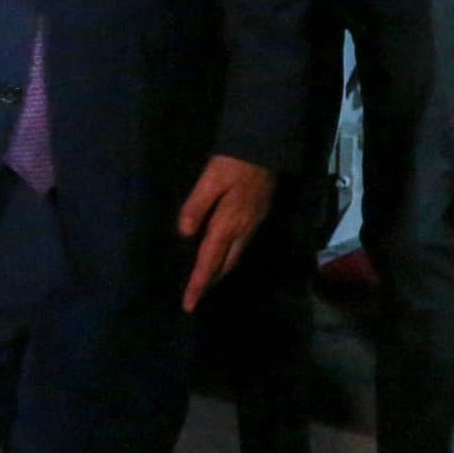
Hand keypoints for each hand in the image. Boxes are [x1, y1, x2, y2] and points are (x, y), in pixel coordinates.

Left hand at [177, 156, 276, 311]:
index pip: (209, 261)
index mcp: (227, 224)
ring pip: (236, 256)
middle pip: (226, 264)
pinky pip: (242, 244)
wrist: (267, 147)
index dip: (198, 284)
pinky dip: (230, 256)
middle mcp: (243, 229)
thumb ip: (196, 207)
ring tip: (207, 279)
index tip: (189, 305)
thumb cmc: (234, 162)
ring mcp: (254, 223)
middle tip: (196, 296)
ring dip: (221, 270)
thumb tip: (186, 234)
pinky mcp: (259, 215)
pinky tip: (224, 252)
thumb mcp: (209, 180)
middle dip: (211, 281)